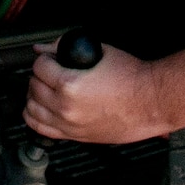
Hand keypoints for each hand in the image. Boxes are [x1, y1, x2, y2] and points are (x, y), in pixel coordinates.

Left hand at [22, 41, 170, 143]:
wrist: (151, 102)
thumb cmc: (132, 79)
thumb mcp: (99, 52)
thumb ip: (65, 47)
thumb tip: (45, 48)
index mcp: (70, 85)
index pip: (39, 67)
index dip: (44, 59)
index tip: (51, 58)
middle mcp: (65, 108)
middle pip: (34, 88)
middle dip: (40, 75)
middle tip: (51, 71)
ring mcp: (69, 125)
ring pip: (33, 110)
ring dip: (36, 96)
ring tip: (46, 88)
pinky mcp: (76, 136)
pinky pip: (42, 130)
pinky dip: (35, 118)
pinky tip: (40, 109)